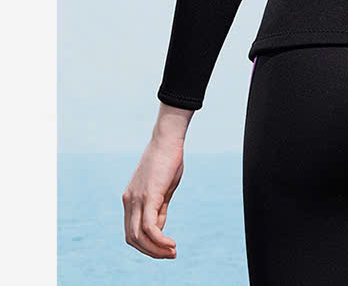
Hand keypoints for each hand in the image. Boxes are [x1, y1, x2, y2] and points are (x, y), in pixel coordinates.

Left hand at [122, 112, 187, 258]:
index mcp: (131, 199)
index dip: (147, 244)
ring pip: (138, 236)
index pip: (132, 231)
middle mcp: (129, 201)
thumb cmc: (168, 160)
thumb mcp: (163, 188)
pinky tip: (171, 243)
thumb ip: (159, 208)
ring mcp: (137, 198)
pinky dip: (159, 240)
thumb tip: (157, 229)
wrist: (167, 138)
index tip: (165, 248)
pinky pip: (148, 227)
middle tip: (169, 255)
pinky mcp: (148, 196)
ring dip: (155, 250)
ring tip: (172, 252)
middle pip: (132, 238)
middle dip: (150, 251)